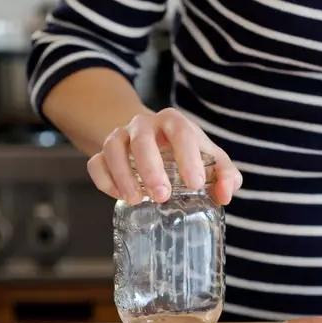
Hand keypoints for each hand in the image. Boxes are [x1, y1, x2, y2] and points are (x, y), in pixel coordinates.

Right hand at [86, 108, 241, 204]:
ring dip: (123, 175)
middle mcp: (145, 124)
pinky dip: (105, 180)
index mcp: (174, 122)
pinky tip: (119, 196)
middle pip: (142, 138)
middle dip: (150, 168)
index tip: (194, 184)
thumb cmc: (188, 153)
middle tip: (162, 196)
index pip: (180, 132)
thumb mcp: (211, 160)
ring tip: (137, 200)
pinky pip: (96, 163)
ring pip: (113, 148)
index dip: (187, 157)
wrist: (154, 141)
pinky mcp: (103, 152)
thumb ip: (226, 175)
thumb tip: (226, 194)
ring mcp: (121, 136)